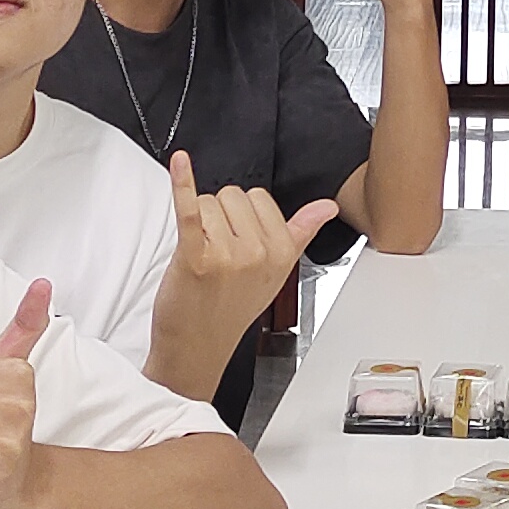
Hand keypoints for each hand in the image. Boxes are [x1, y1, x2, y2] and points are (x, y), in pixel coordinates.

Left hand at [156, 169, 333, 390]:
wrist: (197, 346)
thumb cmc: (232, 308)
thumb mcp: (277, 272)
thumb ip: (302, 232)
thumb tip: (328, 206)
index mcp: (281, 250)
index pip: (258, 197)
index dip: (242, 217)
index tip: (238, 243)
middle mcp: (258, 252)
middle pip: (231, 195)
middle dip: (220, 217)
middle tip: (217, 253)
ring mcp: (227, 254)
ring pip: (207, 202)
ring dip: (199, 225)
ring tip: (201, 257)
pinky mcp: (194, 257)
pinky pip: (189, 210)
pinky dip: (182, 183)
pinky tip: (180, 163)